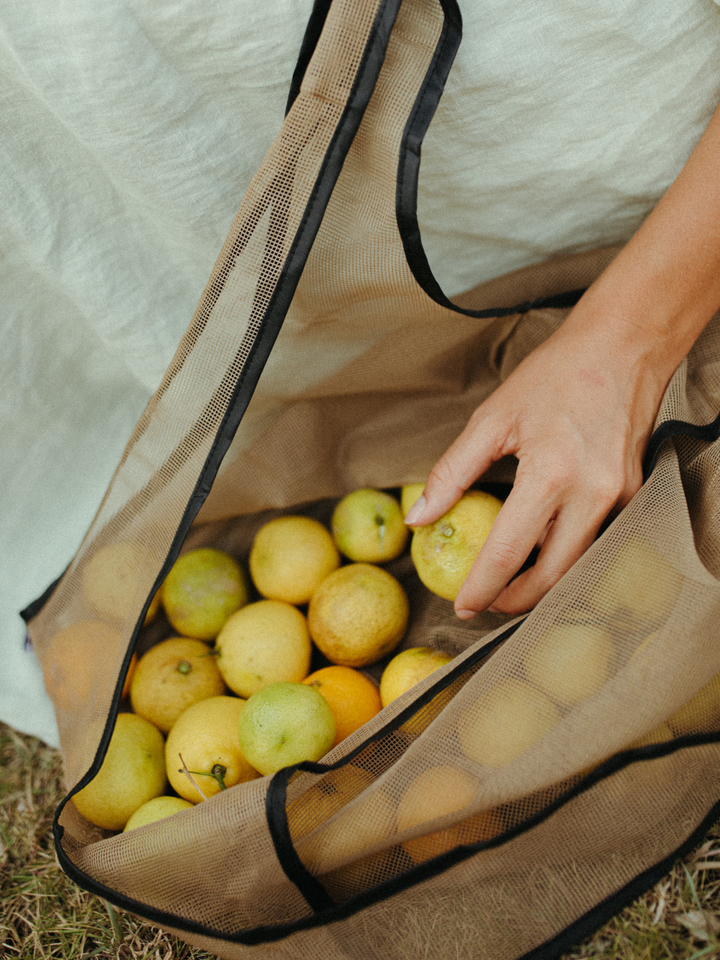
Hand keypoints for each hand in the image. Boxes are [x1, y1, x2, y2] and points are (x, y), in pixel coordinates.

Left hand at [405, 304, 670, 616]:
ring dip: (543, 582)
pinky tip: (542, 547)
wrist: (624, 345)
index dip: (482, 588)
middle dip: (515, 600)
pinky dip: (567, 552)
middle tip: (485, 602)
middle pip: (553, 576)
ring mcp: (620, 497)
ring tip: (509, 582)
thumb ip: (452, 473)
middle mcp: (593, 494)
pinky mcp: (634, 493)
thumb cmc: (556, 374)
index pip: (509, 553)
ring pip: (580, 564)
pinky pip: (597, 539)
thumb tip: (418, 518)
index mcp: (552, 475)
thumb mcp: (492, 418)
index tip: (461, 606)